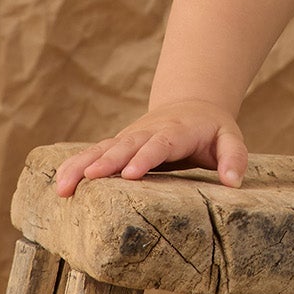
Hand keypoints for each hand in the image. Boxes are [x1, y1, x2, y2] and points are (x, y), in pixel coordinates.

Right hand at [53, 99, 248, 197]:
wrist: (191, 105)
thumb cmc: (212, 129)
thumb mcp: (230, 138)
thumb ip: (234, 157)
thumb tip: (234, 182)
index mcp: (176, 132)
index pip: (159, 144)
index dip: (144, 158)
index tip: (129, 174)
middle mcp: (147, 132)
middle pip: (123, 146)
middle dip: (105, 162)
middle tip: (86, 179)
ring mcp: (129, 138)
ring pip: (101, 149)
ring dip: (81, 166)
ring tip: (62, 187)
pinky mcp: (117, 145)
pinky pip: (93, 154)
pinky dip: (75, 166)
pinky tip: (59, 183)